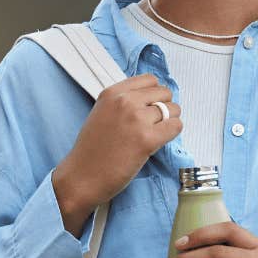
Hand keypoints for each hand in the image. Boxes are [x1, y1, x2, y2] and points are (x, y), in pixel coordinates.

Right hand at [52, 73, 180, 231]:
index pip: (149, 79)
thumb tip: (151, 101)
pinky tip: (159, 141)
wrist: (82, 177)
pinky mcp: (147, 140)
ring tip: (156, 134)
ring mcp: (136, 119)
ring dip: (170, 121)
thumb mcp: (102, 114)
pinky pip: (175, 126)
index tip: (150, 106)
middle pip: (164, 93)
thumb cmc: (91, 151)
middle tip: (155, 123)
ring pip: (173, 109)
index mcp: (112, 93)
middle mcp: (124, 102)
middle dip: (164, 107)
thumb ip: (123, 103)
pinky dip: (173, 133)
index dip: (154, 94)